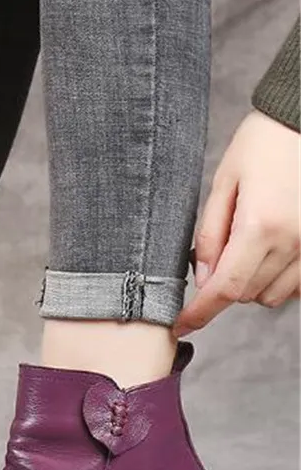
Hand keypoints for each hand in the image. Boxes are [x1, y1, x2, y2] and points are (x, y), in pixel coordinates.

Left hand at [174, 110, 299, 336]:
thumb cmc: (263, 143)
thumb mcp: (222, 184)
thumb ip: (210, 235)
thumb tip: (203, 278)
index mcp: (260, 226)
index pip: (225, 289)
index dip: (200, 313)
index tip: (180, 325)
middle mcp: (293, 242)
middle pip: (247, 295)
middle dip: (222, 290)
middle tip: (214, 260)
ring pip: (273, 295)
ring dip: (250, 286)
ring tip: (243, 250)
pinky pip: (298, 284)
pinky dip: (278, 280)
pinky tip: (267, 253)